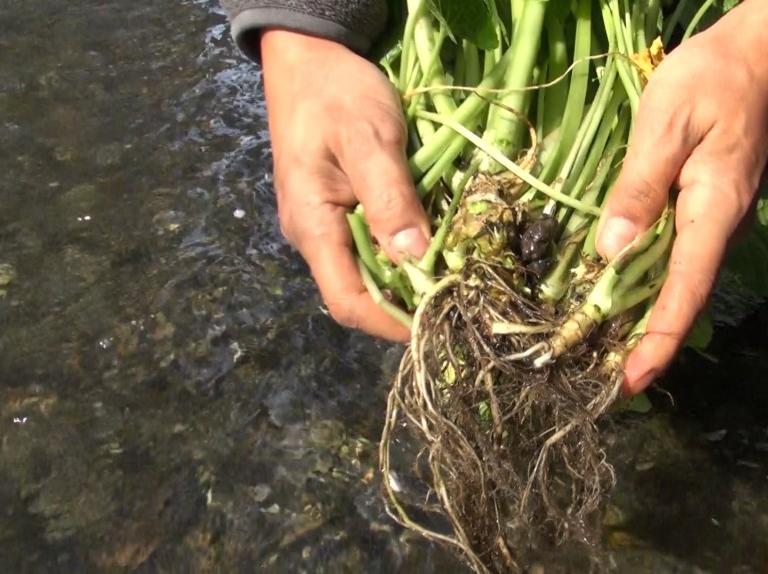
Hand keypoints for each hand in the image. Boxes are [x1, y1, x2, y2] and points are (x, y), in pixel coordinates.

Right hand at [260, 30, 429, 341]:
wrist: (310, 56)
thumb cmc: (336, 93)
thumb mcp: (369, 140)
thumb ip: (391, 199)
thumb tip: (417, 259)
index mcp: (312, 226)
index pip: (347, 301)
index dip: (390, 322)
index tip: (438, 323)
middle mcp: (315, 235)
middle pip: (360, 292)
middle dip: (406, 304)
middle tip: (457, 300)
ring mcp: (327, 223)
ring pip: (369, 270)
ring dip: (408, 278)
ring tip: (453, 278)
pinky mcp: (341, 208)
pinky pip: (373, 244)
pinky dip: (404, 251)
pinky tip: (435, 246)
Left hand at [595, 10, 767, 394]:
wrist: (757, 57)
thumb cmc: (711, 81)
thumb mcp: (665, 123)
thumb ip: (639, 187)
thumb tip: (611, 251)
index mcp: (713, 213)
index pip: (685, 290)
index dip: (659, 340)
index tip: (633, 382)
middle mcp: (719, 230)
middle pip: (682, 300)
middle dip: (647, 345)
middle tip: (603, 386)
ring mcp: (714, 224)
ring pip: (677, 285)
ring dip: (644, 322)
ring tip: (602, 356)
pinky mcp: (703, 213)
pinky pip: (674, 262)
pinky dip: (646, 288)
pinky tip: (616, 300)